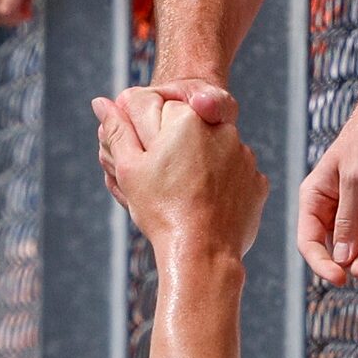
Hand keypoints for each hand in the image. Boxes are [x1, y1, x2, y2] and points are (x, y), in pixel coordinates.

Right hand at [92, 98, 267, 258]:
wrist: (202, 255)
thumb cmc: (161, 209)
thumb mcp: (128, 167)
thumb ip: (116, 130)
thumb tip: (100, 102)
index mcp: (187, 117)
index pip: (157, 110)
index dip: (143, 136)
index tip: (144, 162)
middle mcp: (222, 128)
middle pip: (186, 131)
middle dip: (172, 149)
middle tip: (161, 183)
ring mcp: (245, 156)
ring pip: (212, 153)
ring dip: (198, 166)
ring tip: (183, 198)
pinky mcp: (257, 182)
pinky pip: (234, 176)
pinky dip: (220, 186)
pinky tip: (205, 205)